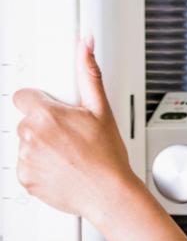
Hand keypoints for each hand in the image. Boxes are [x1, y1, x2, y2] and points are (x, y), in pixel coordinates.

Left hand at [13, 37, 138, 218]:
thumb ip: (89, 74)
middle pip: (26, 121)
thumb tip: (84, 46)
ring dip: (41, 146)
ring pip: (26, 144)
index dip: (39, 102)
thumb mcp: (102, 110)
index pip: (23, 97)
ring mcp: (25, 158)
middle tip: (69, 135)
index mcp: (46, 115)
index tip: (52, 110)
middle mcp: (31, 136)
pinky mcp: (25, 178)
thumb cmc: (107, 155)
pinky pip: (26, 166)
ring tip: (68, 154)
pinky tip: (61, 167)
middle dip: (44, 125)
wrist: (108, 193)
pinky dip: (39, 167)